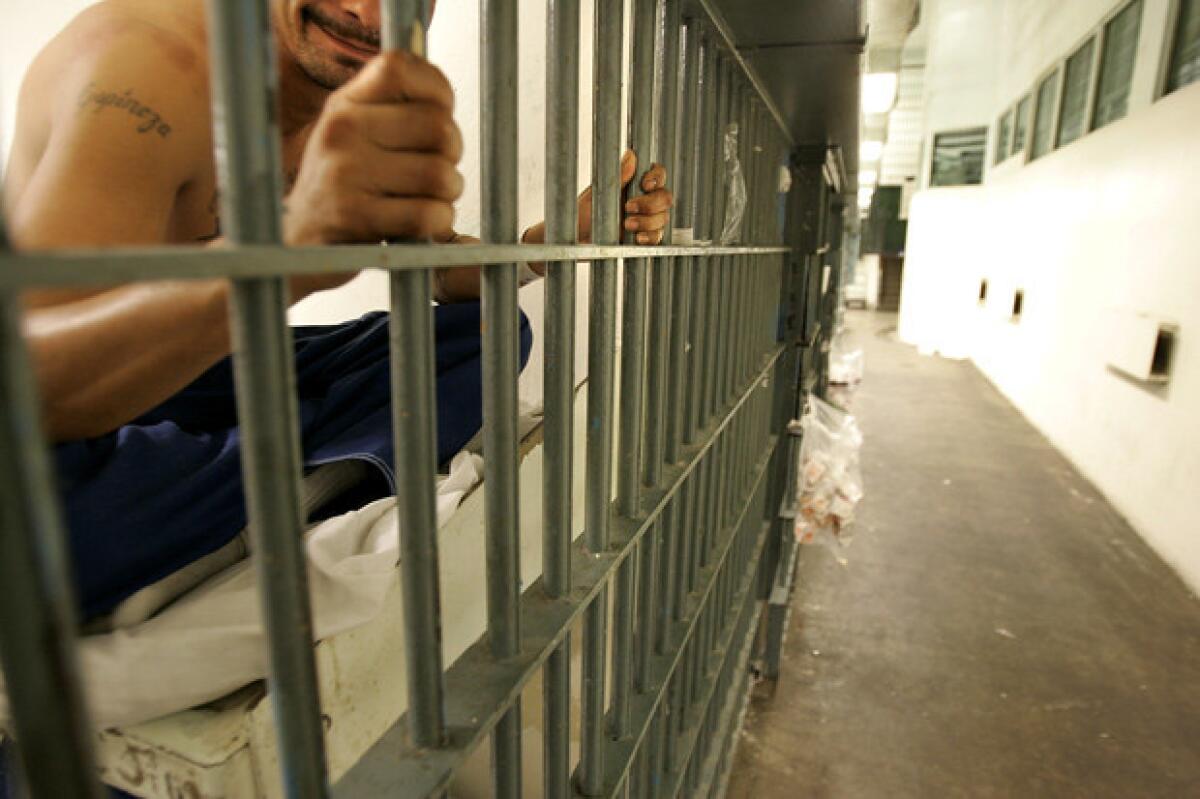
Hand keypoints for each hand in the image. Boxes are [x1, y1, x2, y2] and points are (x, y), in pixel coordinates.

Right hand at [282, 52, 464, 292]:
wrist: (294, 243)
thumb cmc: (340, 188)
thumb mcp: (354, 134)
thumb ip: (395, 109)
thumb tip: (445, 100)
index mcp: (345, 103)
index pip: (401, 66)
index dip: (437, 91)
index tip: (439, 115)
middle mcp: (342, 130)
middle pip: (438, 127)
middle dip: (452, 155)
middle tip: (436, 169)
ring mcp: (345, 172)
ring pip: (439, 174)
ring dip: (447, 194)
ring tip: (427, 198)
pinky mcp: (354, 216)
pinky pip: (427, 215)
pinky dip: (438, 223)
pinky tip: (421, 224)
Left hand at [576, 149, 673, 243]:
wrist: (575, 238)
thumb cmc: (584, 213)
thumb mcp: (598, 192)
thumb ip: (618, 176)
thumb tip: (631, 155)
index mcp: (634, 184)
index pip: (658, 174)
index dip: (657, 178)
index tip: (645, 185)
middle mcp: (644, 200)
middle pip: (665, 197)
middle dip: (650, 204)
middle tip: (628, 208)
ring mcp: (645, 219)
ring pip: (662, 218)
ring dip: (647, 222)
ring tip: (626, 225)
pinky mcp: (643, 237)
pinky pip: (657, 237)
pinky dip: (650, 237)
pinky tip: (637, 238)